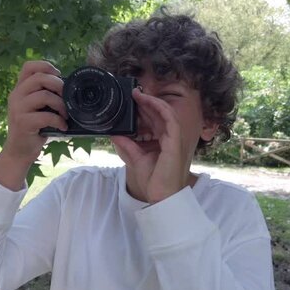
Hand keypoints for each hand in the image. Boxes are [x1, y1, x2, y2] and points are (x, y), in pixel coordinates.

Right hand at [0, 61, 67, 189]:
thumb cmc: (33, 128)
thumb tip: (69, 87)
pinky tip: (63, 126)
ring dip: (61, 105)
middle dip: (59, 85)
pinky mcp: (23, 122)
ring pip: (44, 96)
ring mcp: (17, 109)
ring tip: (65, 115)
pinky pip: (46, 116)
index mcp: (19, 89)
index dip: (46, 66)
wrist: (19, 151)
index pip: (29, 66)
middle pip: (40, 78)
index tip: (58, 75)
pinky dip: (59, 121)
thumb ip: (45, 95)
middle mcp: (16, 95)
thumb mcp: (36, 107)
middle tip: (67, 97)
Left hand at [111, 89, 188, 203]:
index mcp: (163, 142)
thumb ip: (126, 144)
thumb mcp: (135, 158)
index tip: (132, 102)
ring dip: (152, 102)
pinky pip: (170, 119)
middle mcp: (170, 138)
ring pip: (165, 113)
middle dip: (146, 103)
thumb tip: (114, 133)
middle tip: (132, 93)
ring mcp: (174, 139)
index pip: (155, 121)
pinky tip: (148, 101)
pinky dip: (159, 107)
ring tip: (138, 94)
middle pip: (159, 115)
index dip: (145, 109)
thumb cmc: (153, 181)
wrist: (162, 196)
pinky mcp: (175, 141)